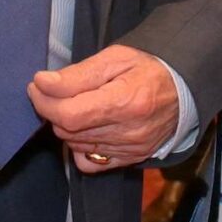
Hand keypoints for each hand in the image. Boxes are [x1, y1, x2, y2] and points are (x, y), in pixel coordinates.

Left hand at [29, 45, 177, 172]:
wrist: (184, 89)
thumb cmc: (148, 67)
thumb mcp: (115, 58)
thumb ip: (78, 74)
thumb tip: (42, 83)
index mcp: (124, 101)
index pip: (69, 113)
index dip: (44, 101)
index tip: (37, 84)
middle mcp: (127, 131)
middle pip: (69, 130)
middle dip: (53, 109)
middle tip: (56, 90)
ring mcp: (129, 149)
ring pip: (75, 145)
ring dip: (66, 126)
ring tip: (75, 105)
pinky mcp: (129, 160)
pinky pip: (89, 163)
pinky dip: (79, 147)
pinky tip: (88, 129)